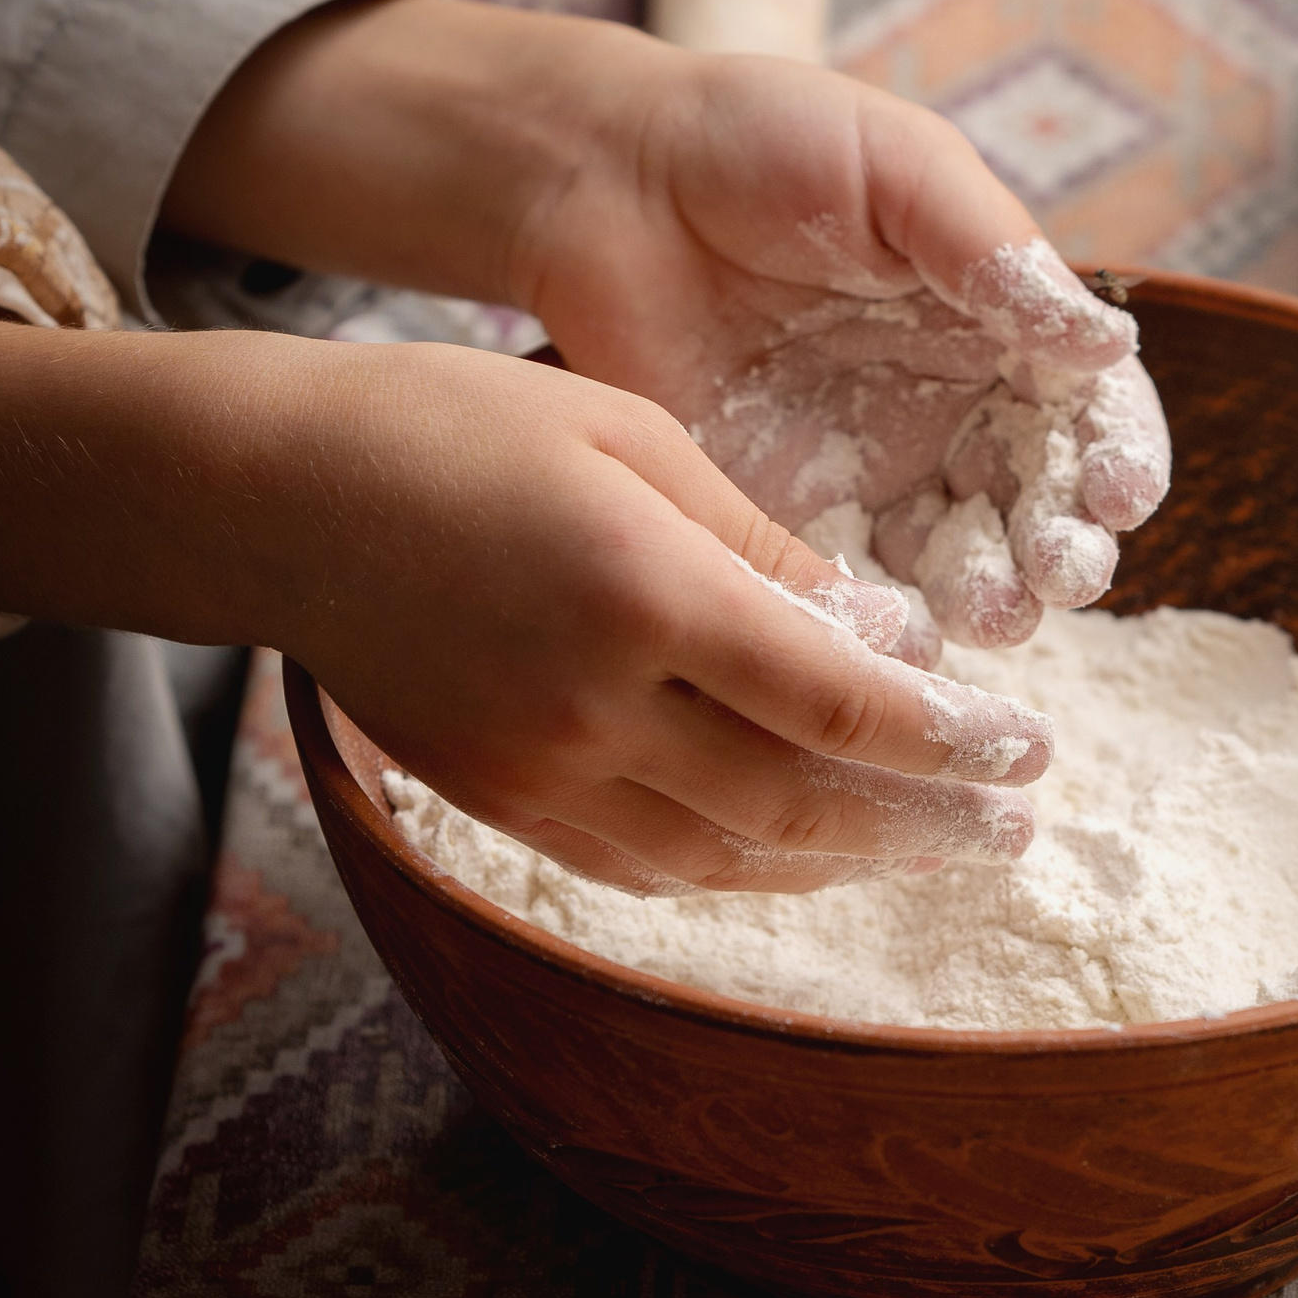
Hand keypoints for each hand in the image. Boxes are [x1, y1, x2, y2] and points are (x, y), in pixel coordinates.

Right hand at [0, 297, 1058, 892]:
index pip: (833, 698)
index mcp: (641, 589)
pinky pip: (649, 867)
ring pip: (732, 854)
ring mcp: (542, 771)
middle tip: (1012, 829)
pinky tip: (804, 853)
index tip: (1026, 749)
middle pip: (799, 800)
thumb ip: (761, 541)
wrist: (272, 502)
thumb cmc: (457, 428)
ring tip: (932, 850)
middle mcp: (595, 703)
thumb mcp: (630, 434)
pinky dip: (743, 869)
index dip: (943, 737)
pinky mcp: (502, 804)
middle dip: (922, 822)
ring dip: (846, 861)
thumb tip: (883, 635)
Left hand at [165, 1, 1172, 647]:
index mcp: (997, 325)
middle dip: (1065, 547)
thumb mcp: (896, 168)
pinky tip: (903, 640)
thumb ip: (992, 254)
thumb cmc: (757, 141)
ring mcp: (873, 474)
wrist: (602, 180)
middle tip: (1060, 570)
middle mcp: (951, 411)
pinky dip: (889, 625)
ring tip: (991, 612)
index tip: (1119, 493)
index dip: (1119, 455)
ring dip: (994, 599)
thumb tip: (1105, 346)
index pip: (1089, 409)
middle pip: (1040, 504)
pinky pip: (856, 589)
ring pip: (963, 563)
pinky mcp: (789, 519)